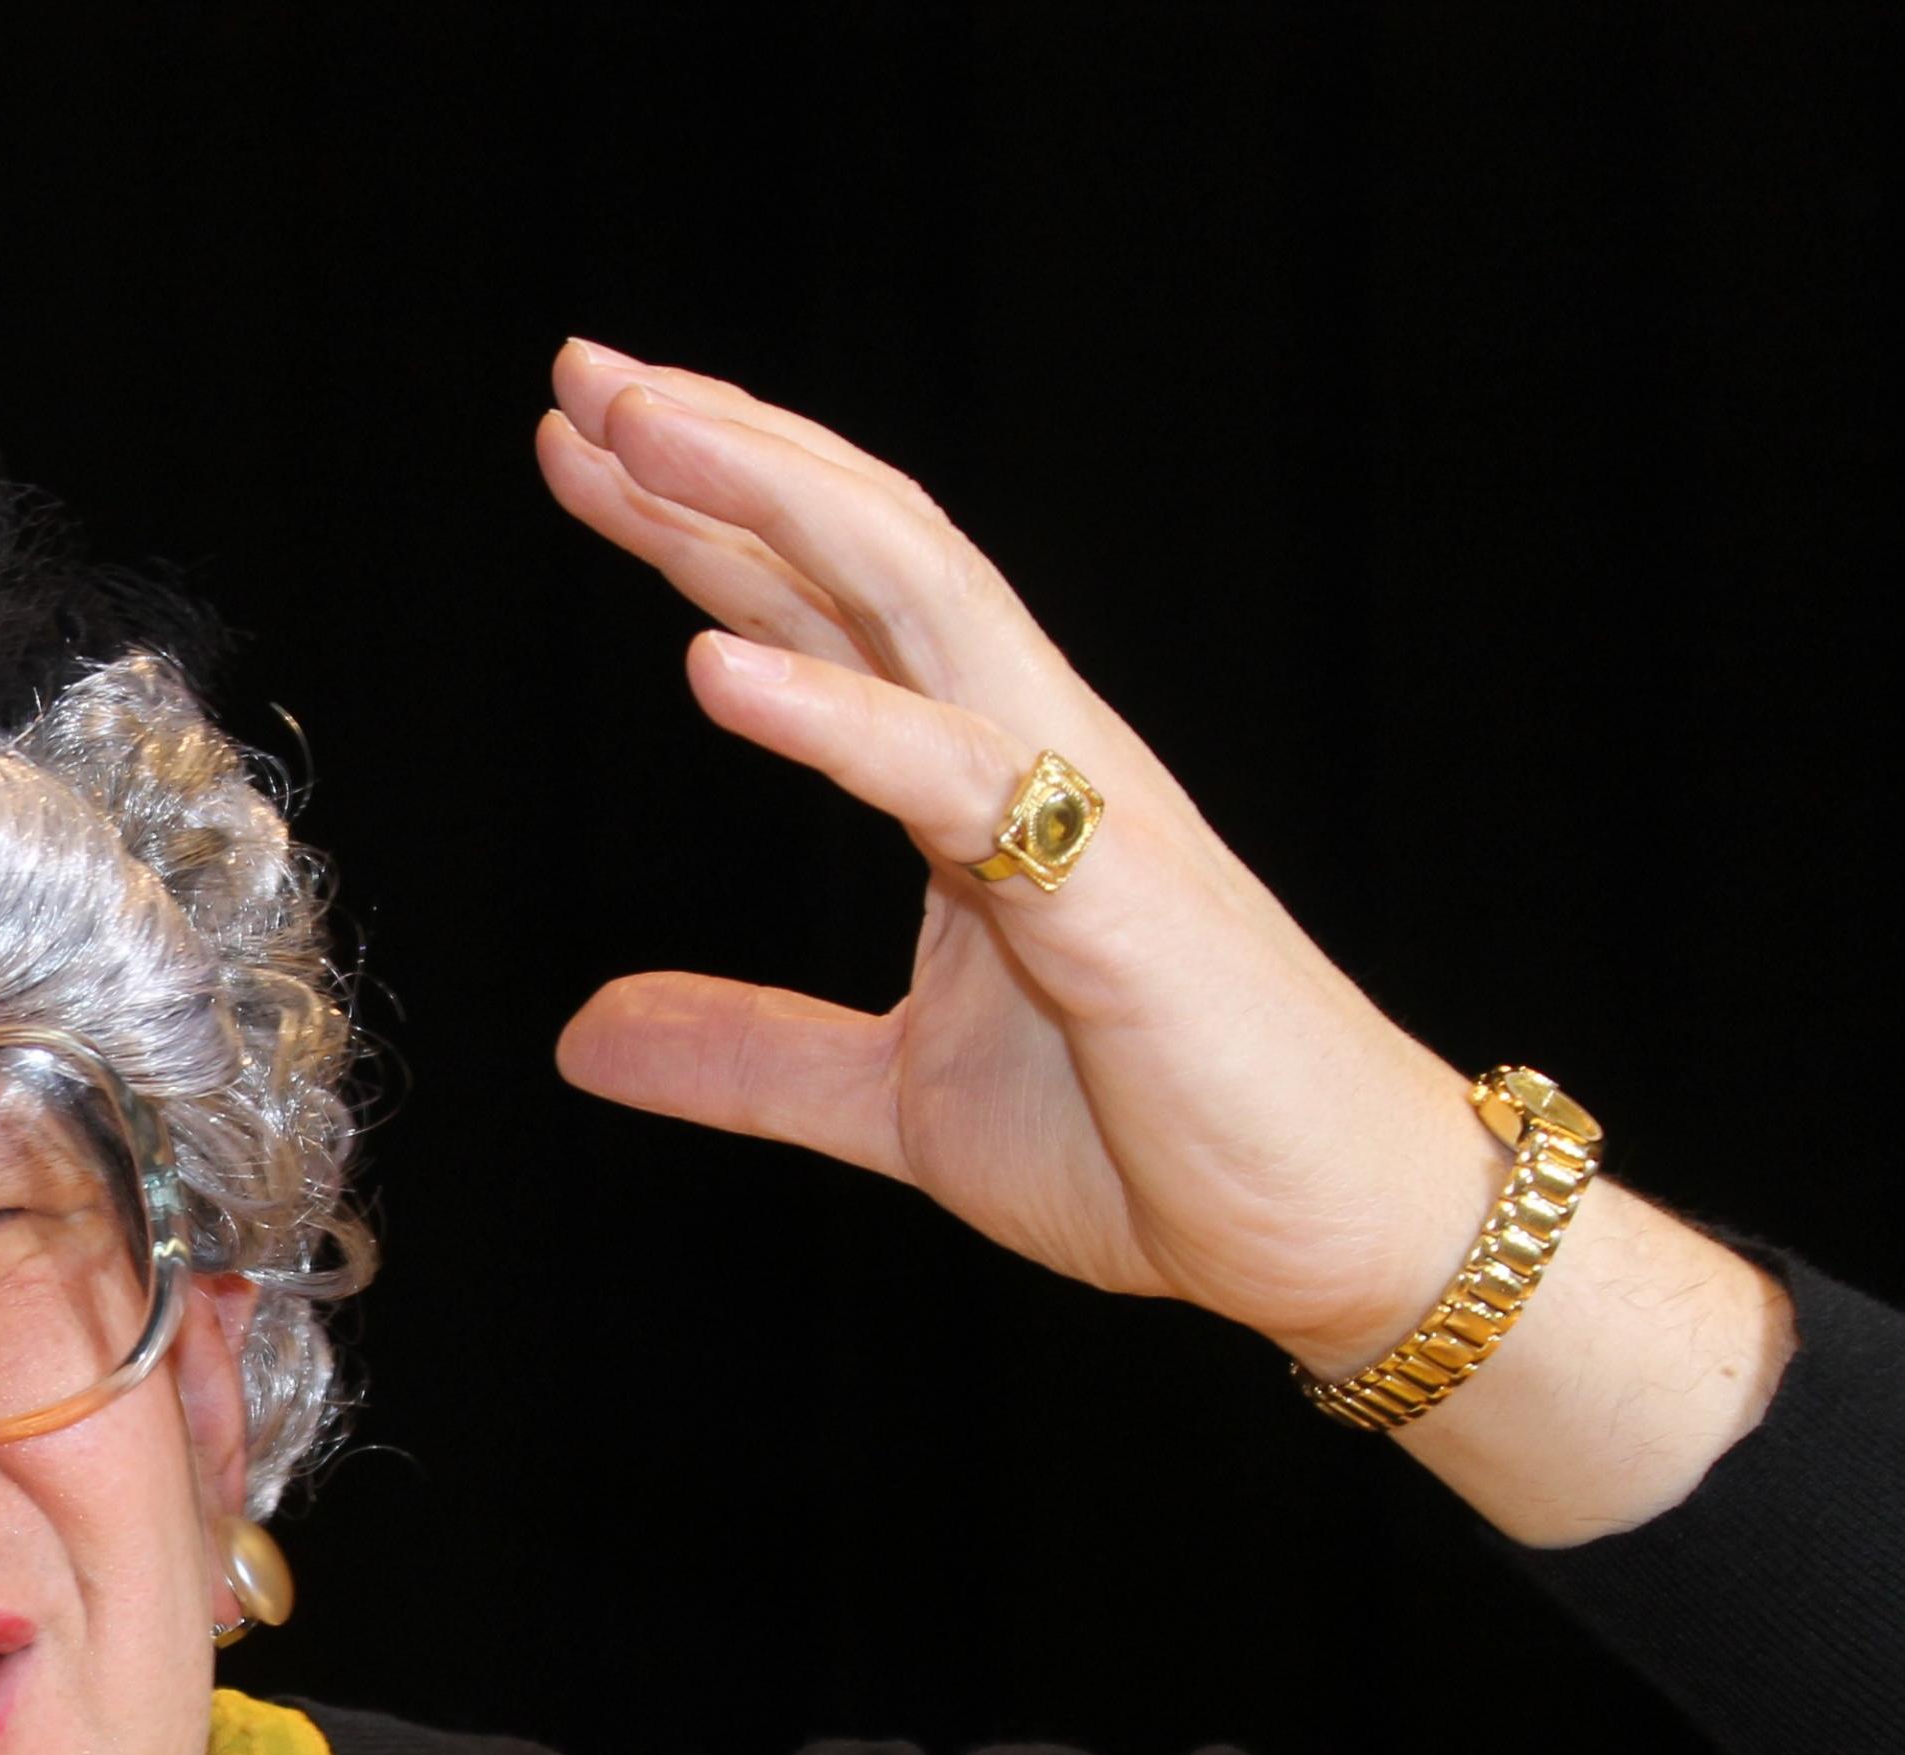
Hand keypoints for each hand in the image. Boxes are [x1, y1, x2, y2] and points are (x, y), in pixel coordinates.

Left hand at [533, 340, 1788, 1540]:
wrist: (1323, 1230)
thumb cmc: (1154, 1138)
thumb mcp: (892, 1103)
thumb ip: (747, 1054)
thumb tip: (584, 1037)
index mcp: (975, 776)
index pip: (823, 599)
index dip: (702, 514)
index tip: (581, 439)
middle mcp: (1027, 746)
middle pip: (863, 544)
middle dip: (721, 449)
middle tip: (581, 373)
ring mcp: (1079, 803)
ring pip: (917, 595)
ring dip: (772, 502)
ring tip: (639, 436)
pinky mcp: (1112, 897)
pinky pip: (961, 776)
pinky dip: (835, 715)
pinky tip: (717, 666)